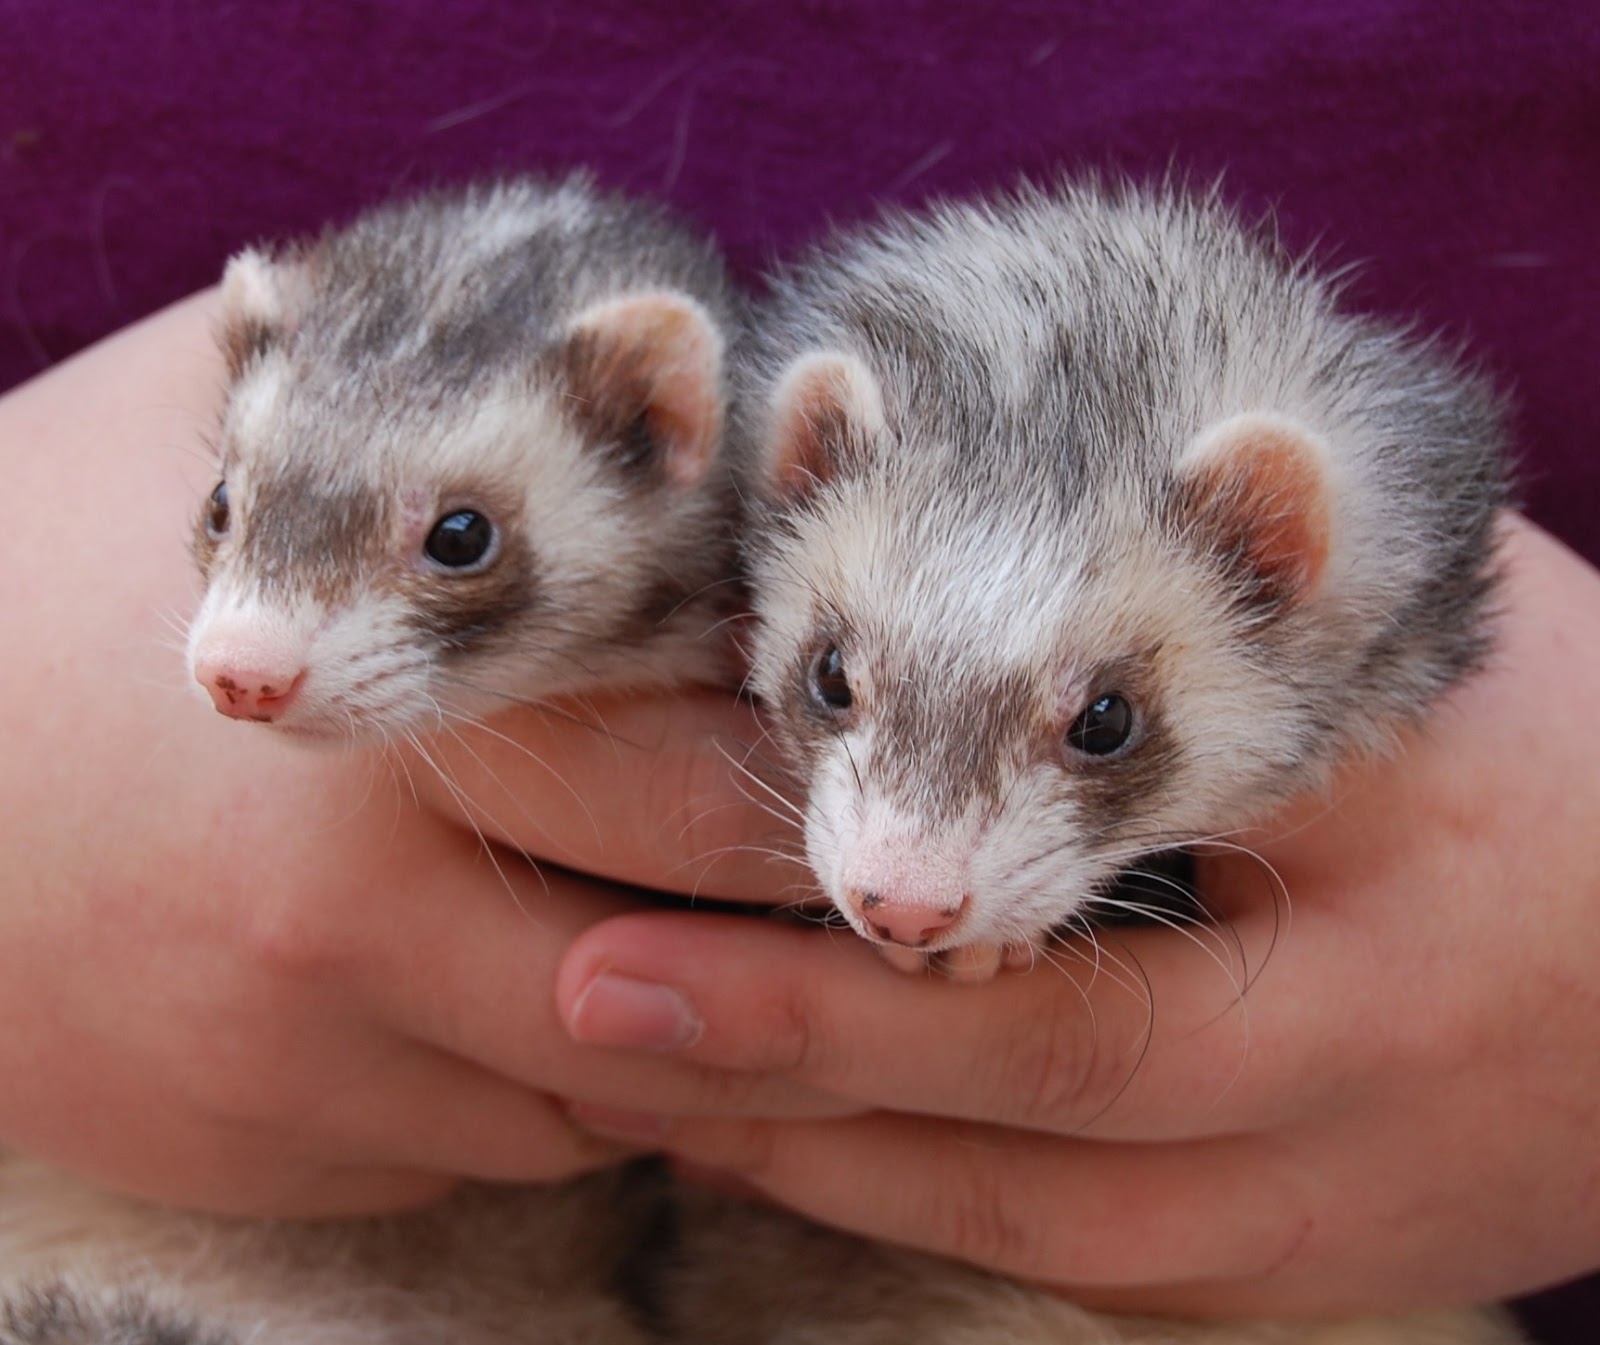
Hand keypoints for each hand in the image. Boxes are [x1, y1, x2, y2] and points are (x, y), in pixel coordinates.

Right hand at [0, 293, 834, 1217]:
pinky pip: (500, 1150)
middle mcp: (359, 928)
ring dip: (703, 1032)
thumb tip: (650, 320)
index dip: (811, 799)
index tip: (862, 783)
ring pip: (616, 1098)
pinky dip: (568, 1083)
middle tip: (859, 900)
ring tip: (726, 944)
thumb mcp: (214, 435)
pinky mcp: (265, 1155)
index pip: (710, 804)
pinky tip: (559, 989)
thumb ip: (428, 389)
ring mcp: (308, 1068)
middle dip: (806, 957)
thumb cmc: (26, 584)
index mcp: (391, 733)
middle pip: (702, 991)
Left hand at [549, 514, 1599, 1318]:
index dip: (898, 851)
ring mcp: (1335, 1197)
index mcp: (1398, 841)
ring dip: (821, 1153)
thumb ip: (1229, 580)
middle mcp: (1367, 1051)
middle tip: (587, 1000)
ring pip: (1033, 1210)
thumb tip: (1005, 484)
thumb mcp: (1421, 630)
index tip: (701, 825)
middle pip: (1046, 1071)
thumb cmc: (1558, 755)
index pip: (1115, 845)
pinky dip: (908, 1210)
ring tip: (635, 1082)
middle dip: (801, 1043)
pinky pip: (1071, 1266)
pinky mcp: (1297, 1270)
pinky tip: (783, 1147)